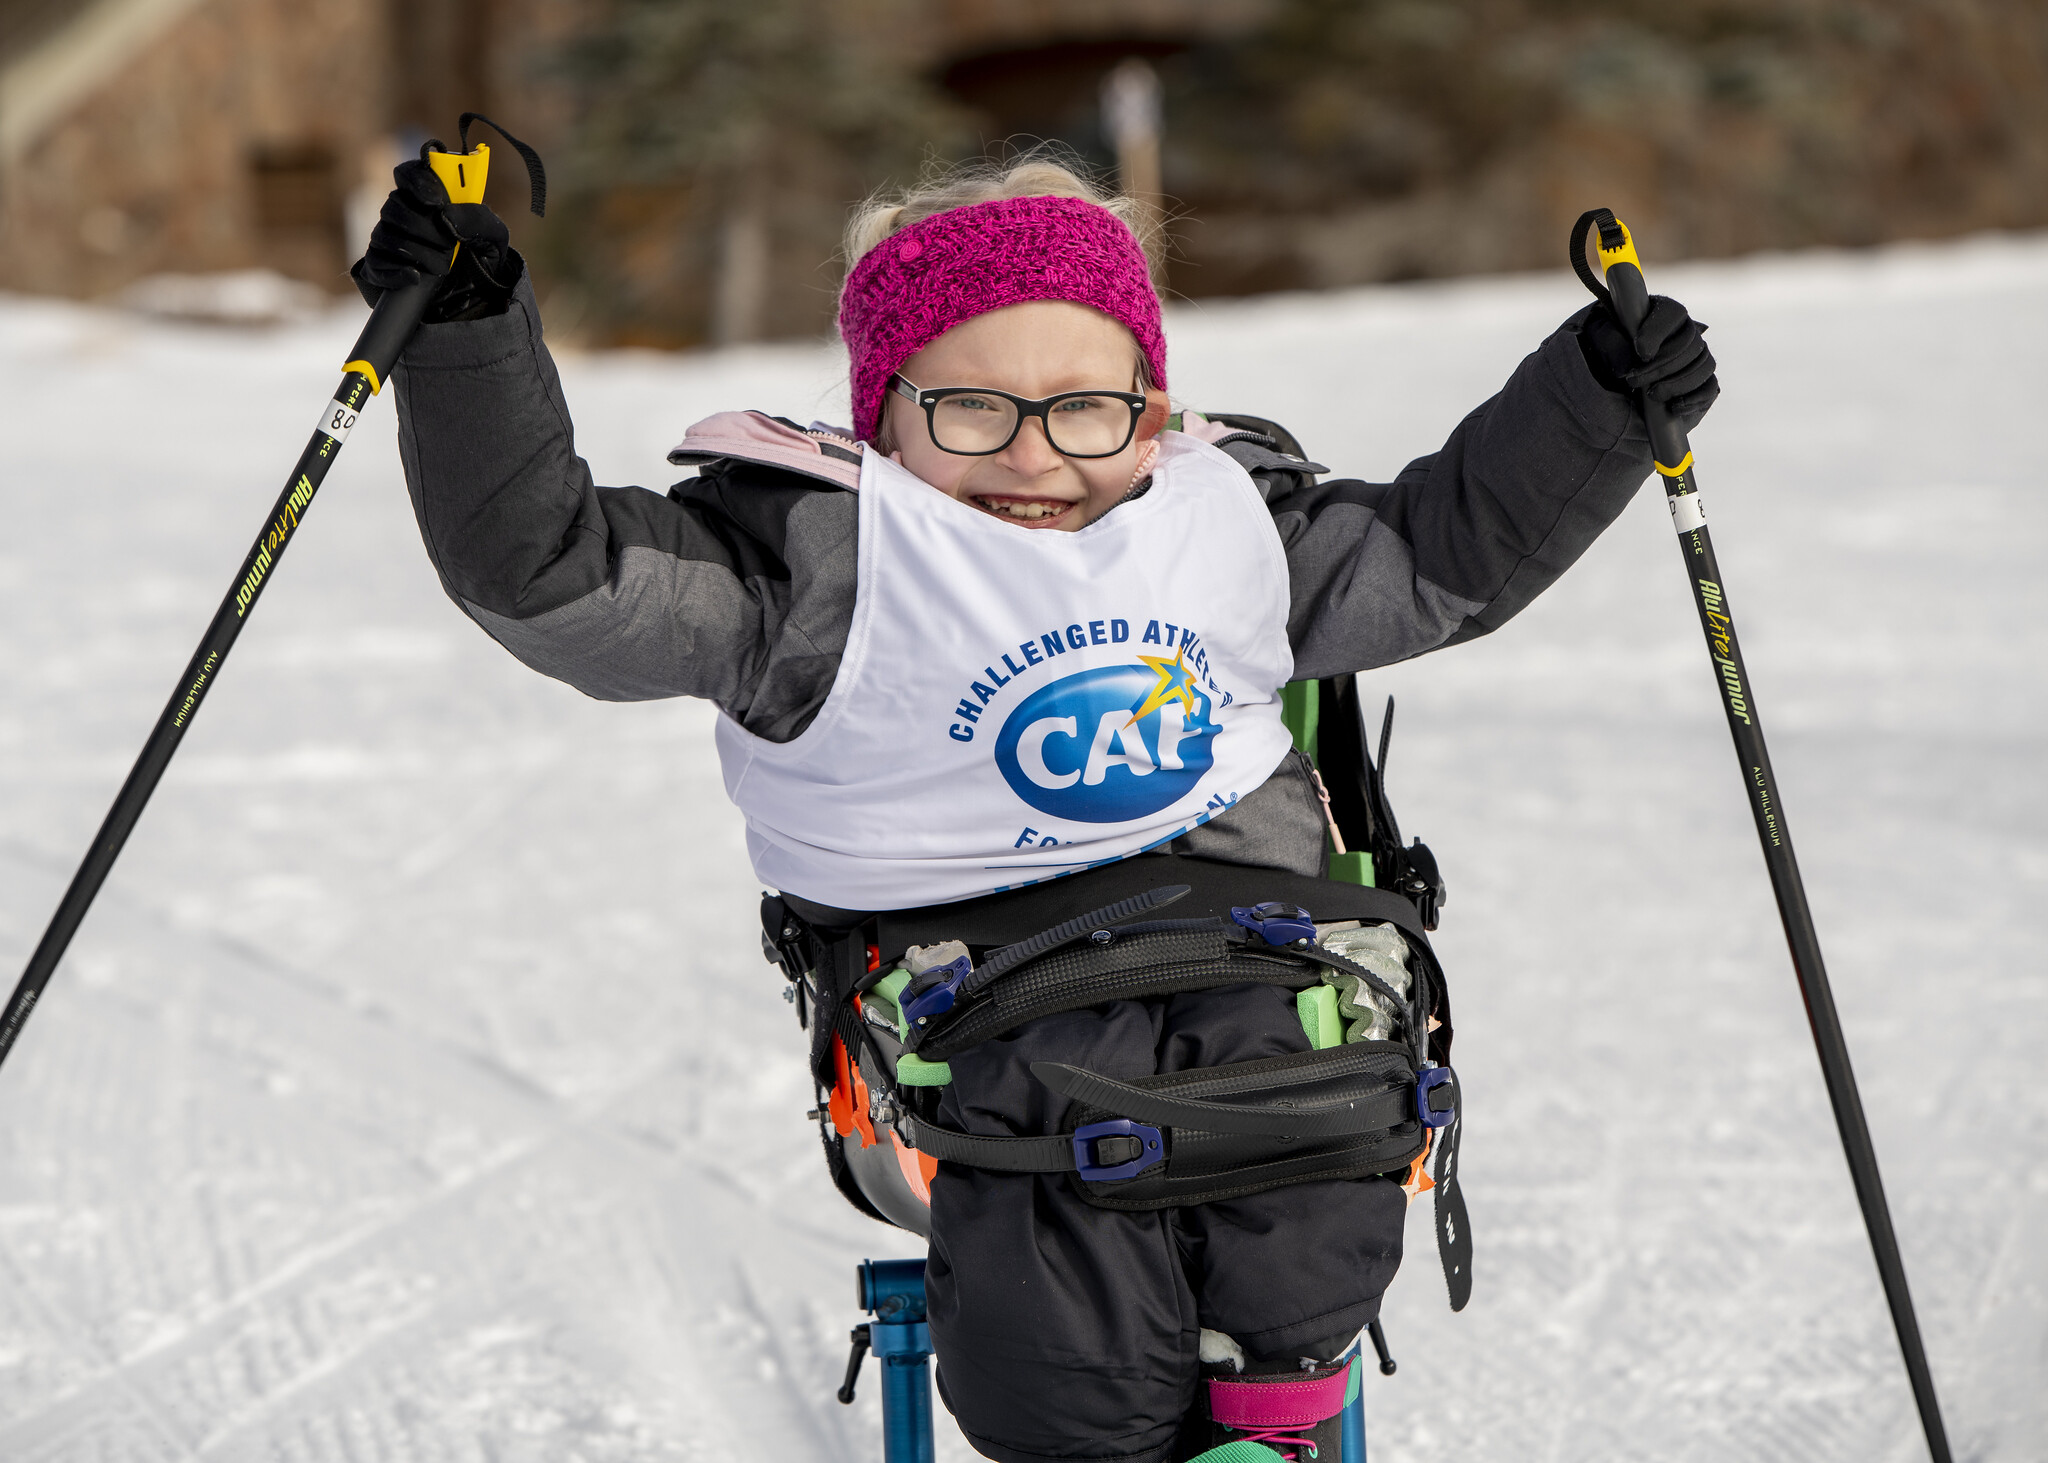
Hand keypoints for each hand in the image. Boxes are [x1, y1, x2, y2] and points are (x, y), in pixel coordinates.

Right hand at [350, 151, 518, 323]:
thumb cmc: (482, 262)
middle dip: (424, 226)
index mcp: (428, 200)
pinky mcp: (380, 268)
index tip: (436, 202)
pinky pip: (375, 264)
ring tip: (442, 268)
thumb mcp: (493, 238)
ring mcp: (388, 241)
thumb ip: (477, 219)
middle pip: (394, 205)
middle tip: (449, 244)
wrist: (474, 302)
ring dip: (417, 252)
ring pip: (384, 234)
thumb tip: (446, 215)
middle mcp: (403, 215)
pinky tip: (416, 277)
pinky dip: (395, 272)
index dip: (416, 181)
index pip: (408, 174)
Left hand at [1572, 294, 1718, 425]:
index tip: (1641, 352)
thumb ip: (1610, 343)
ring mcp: (1697, 358)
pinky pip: (1709, 388)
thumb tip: (1628, 363)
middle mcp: (1686, 333)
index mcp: (1662, 314)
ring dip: (1677, 383)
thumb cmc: (1608, 352)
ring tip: (1651, 395)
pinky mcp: (1702, 384)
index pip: (1672, 314)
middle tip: (1633, 381)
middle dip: (1661, 366)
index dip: (1659, 332)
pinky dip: (1694, 399)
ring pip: (1703, 365)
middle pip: (1689, 344)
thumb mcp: (1599, 340)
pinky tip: (1674, 407)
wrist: (1612, 384)